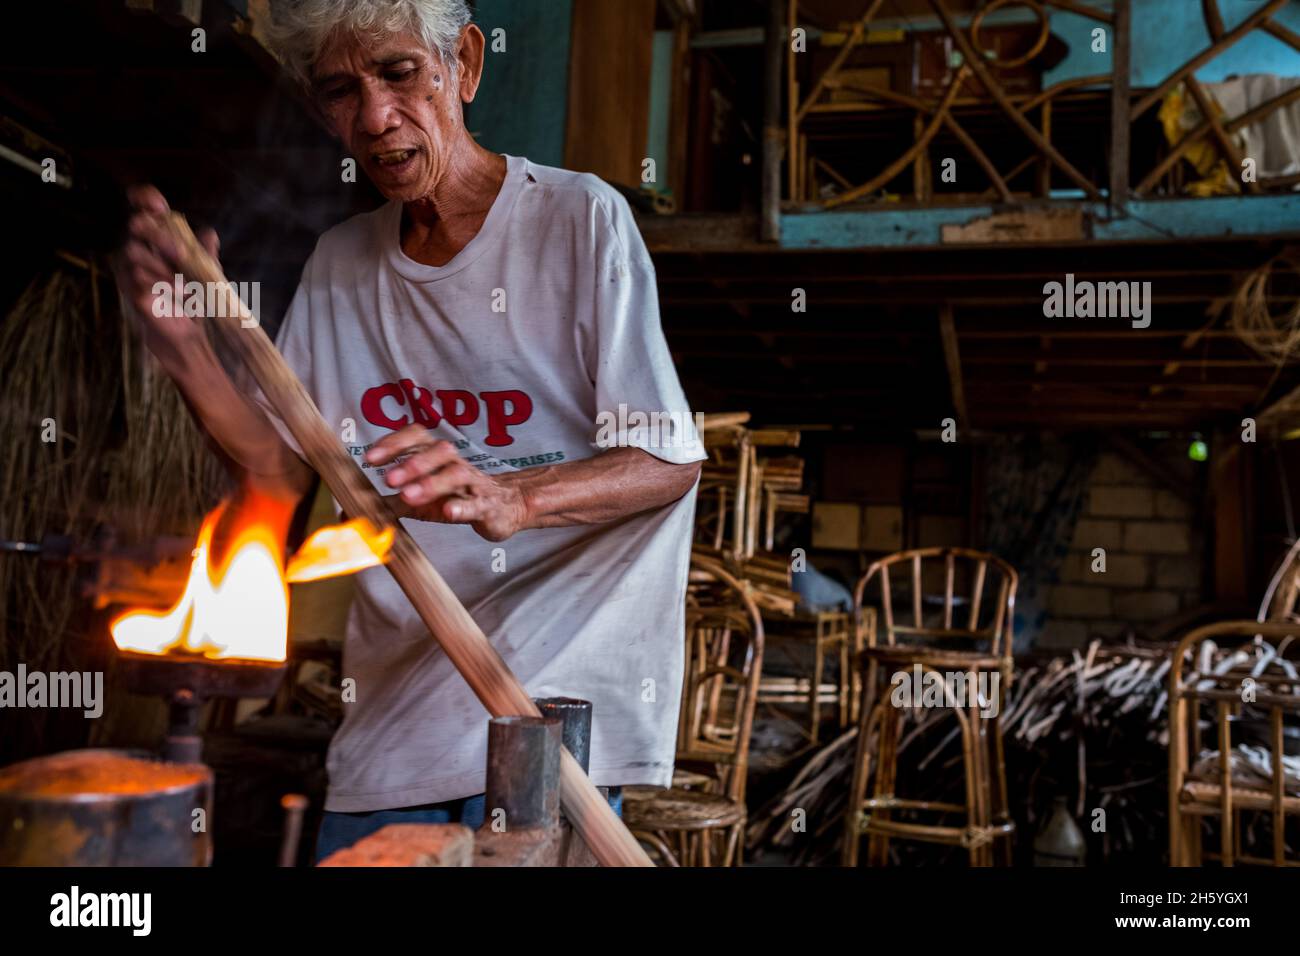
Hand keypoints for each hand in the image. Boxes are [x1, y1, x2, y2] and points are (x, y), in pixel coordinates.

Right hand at [115, 184, 221, 369]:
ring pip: (134, 251)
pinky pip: (137, 278)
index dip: (145, 198)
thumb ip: (204, 253)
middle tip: (180, 252)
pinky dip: (161, 283)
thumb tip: (209, 233)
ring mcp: (132, 270)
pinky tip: (179, 292)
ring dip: (162, 264)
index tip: (158, 202)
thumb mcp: (207, 272)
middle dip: (158, 234)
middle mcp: (141, 250)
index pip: (144, 209)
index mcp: (159, 240)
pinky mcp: (132, 292)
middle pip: (137, 225)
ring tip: (185, 283)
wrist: (191, 334)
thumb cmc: (197, 298)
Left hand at [366, 425, 529, 541]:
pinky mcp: (487, 506)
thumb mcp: (420, 499)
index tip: (369, 459)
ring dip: (431, 483)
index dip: (393, 443)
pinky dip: (462, 506)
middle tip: (387, 479)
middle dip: (411, 463)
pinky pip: (476, 503)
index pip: (417, 436)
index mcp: (437, 456)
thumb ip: (390, 501)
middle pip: (437, 451)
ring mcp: (473, 484)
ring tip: (409, 496)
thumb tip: (352, 509)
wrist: (503, 507)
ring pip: (455, 474)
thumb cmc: (456, 497)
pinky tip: (448, 511)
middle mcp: (455, 463)